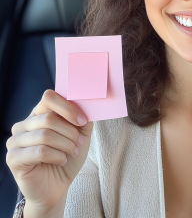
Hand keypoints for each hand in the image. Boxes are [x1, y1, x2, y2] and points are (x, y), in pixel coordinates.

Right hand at [6, 89, 92, 212]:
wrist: (58, 185)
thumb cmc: (68, 156)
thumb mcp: (81, 134)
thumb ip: (83, 117)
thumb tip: (87, 103)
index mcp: (39, 114)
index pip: (49, 97)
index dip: (68, 107)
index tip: (83, 121)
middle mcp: (24, 124)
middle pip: (49, 118)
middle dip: (70, 132)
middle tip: (79, 143)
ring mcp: (15, 141)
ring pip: (45, 135)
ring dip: (65, 145)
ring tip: (72, 152)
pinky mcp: (13, 158)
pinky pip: (39, 151)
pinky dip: (57, 156)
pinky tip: (61, 160)